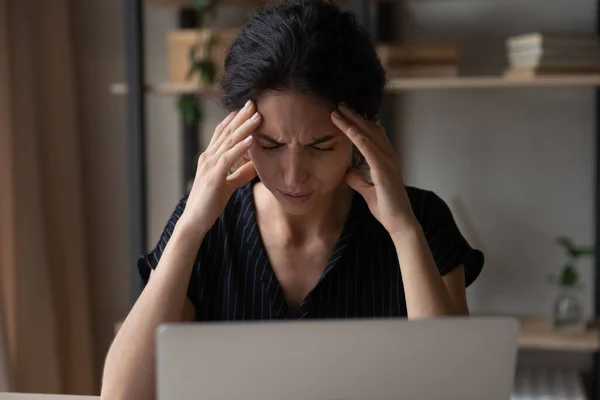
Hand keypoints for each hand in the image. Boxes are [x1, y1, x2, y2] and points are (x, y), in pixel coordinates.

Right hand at [179, 100, 259, 235]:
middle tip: (254, 102)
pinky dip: (240, 147)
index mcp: (211, 158)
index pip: (222, 133)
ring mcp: (209, 166)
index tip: (248, 109)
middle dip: (241, 117)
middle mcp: (208, 157)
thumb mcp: (230, 184)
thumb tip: (257, 164)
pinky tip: (251, 139)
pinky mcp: (213, 177)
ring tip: (257, 116)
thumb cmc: (210, 203)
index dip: (235, 120)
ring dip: (244, 128)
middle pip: (226, 132)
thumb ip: (242, 173)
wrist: (195, 220)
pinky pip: (229, 158)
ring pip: (229, 142)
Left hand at [331, 104, 416, 237]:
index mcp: (386, 161)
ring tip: (338, 110)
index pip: (372, 135)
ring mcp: (388, 163)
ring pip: (369, 135)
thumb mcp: (367, 191)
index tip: (345, 114)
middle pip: (370, 129)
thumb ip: (359, 180)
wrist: (399, 223)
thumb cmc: (387, 209)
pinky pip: (370, 150)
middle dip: (354, 116)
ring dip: (353, 121)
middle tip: (339, 104)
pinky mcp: (384, 171)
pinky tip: (349, 128)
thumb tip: (348, 172)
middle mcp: (389, 157)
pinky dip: (359, 137)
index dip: (359, 123)